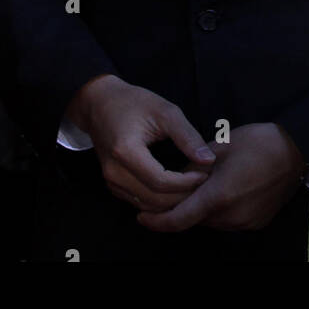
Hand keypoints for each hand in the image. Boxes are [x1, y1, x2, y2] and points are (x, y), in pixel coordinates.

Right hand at [66, 75, 215, 212]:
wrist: (99, 103)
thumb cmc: (133, 102)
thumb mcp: (164, 111)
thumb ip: (187, 136)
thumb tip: (208, 160)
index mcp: (125, 151)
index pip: (161, 182)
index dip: (186, 182)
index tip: (205, 173)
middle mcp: (114, 171)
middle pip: (155, 199)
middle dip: (183, 196)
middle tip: (202, 182)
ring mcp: (110, 180)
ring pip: (147, 206)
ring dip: (172, 201)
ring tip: (192, 185)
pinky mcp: (112, 184)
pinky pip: (139, 201)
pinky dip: (159, 200)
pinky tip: (175, 188)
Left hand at [137, 122, 304, 232]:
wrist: (296, 150)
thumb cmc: (257, 142)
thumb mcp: (218, 147)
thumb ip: (192, 165)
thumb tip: (176, 176)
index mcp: (218, 196)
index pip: (179, 219)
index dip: (157, 222)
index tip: (141, 217)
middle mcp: (231, 216)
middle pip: (194, 219)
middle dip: (180, 208)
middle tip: (169, 191)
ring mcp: (245, 222)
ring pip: (211, 221)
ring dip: (200, 208)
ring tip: (198, 186)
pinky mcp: (256, 222)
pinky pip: (228, 220)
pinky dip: (218, 209)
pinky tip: (220, 189)